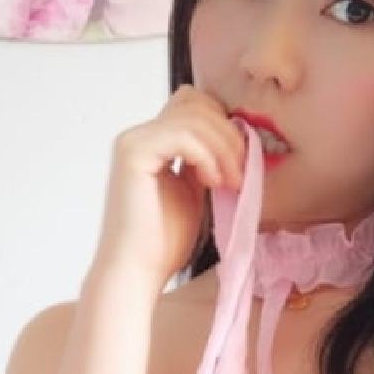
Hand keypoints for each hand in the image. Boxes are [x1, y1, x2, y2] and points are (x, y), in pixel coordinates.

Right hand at [91, 84, 247, 292]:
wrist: (137, 272)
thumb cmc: (163, 242)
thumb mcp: (193, 191)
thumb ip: (204, 161)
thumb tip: (232, 138)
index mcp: (152, 142)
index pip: (193, 105)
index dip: (222, 126)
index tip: (239, 164)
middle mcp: (139, 135)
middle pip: (195, 102)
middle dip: (227, 134)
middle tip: (240, 174)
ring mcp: (133, 141)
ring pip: (193, 116)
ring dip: (222, 148)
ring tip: (230, 182)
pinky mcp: (133, 153)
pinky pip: (183, 135)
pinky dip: (207, 156)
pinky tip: (211, 182)